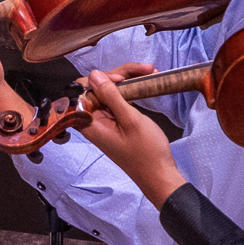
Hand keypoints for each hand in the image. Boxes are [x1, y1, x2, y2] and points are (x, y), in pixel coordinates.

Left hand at [74, 68, 187, 206]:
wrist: (160, 174)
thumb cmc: (146, 153)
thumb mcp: (130, 119)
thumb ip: (110, 96)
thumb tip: (94, 76)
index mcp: (90, 123)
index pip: (83, 91)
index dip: (101, 79)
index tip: (122, 79)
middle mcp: (94, 121)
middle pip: (98, 88)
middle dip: (120, 75)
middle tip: (144, 70)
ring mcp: (106, 121)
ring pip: (110, 91)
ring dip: (129, 80)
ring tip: (150, 73)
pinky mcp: (117, 122)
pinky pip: (119, 100)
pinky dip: (132, 91)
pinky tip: (146, 84)